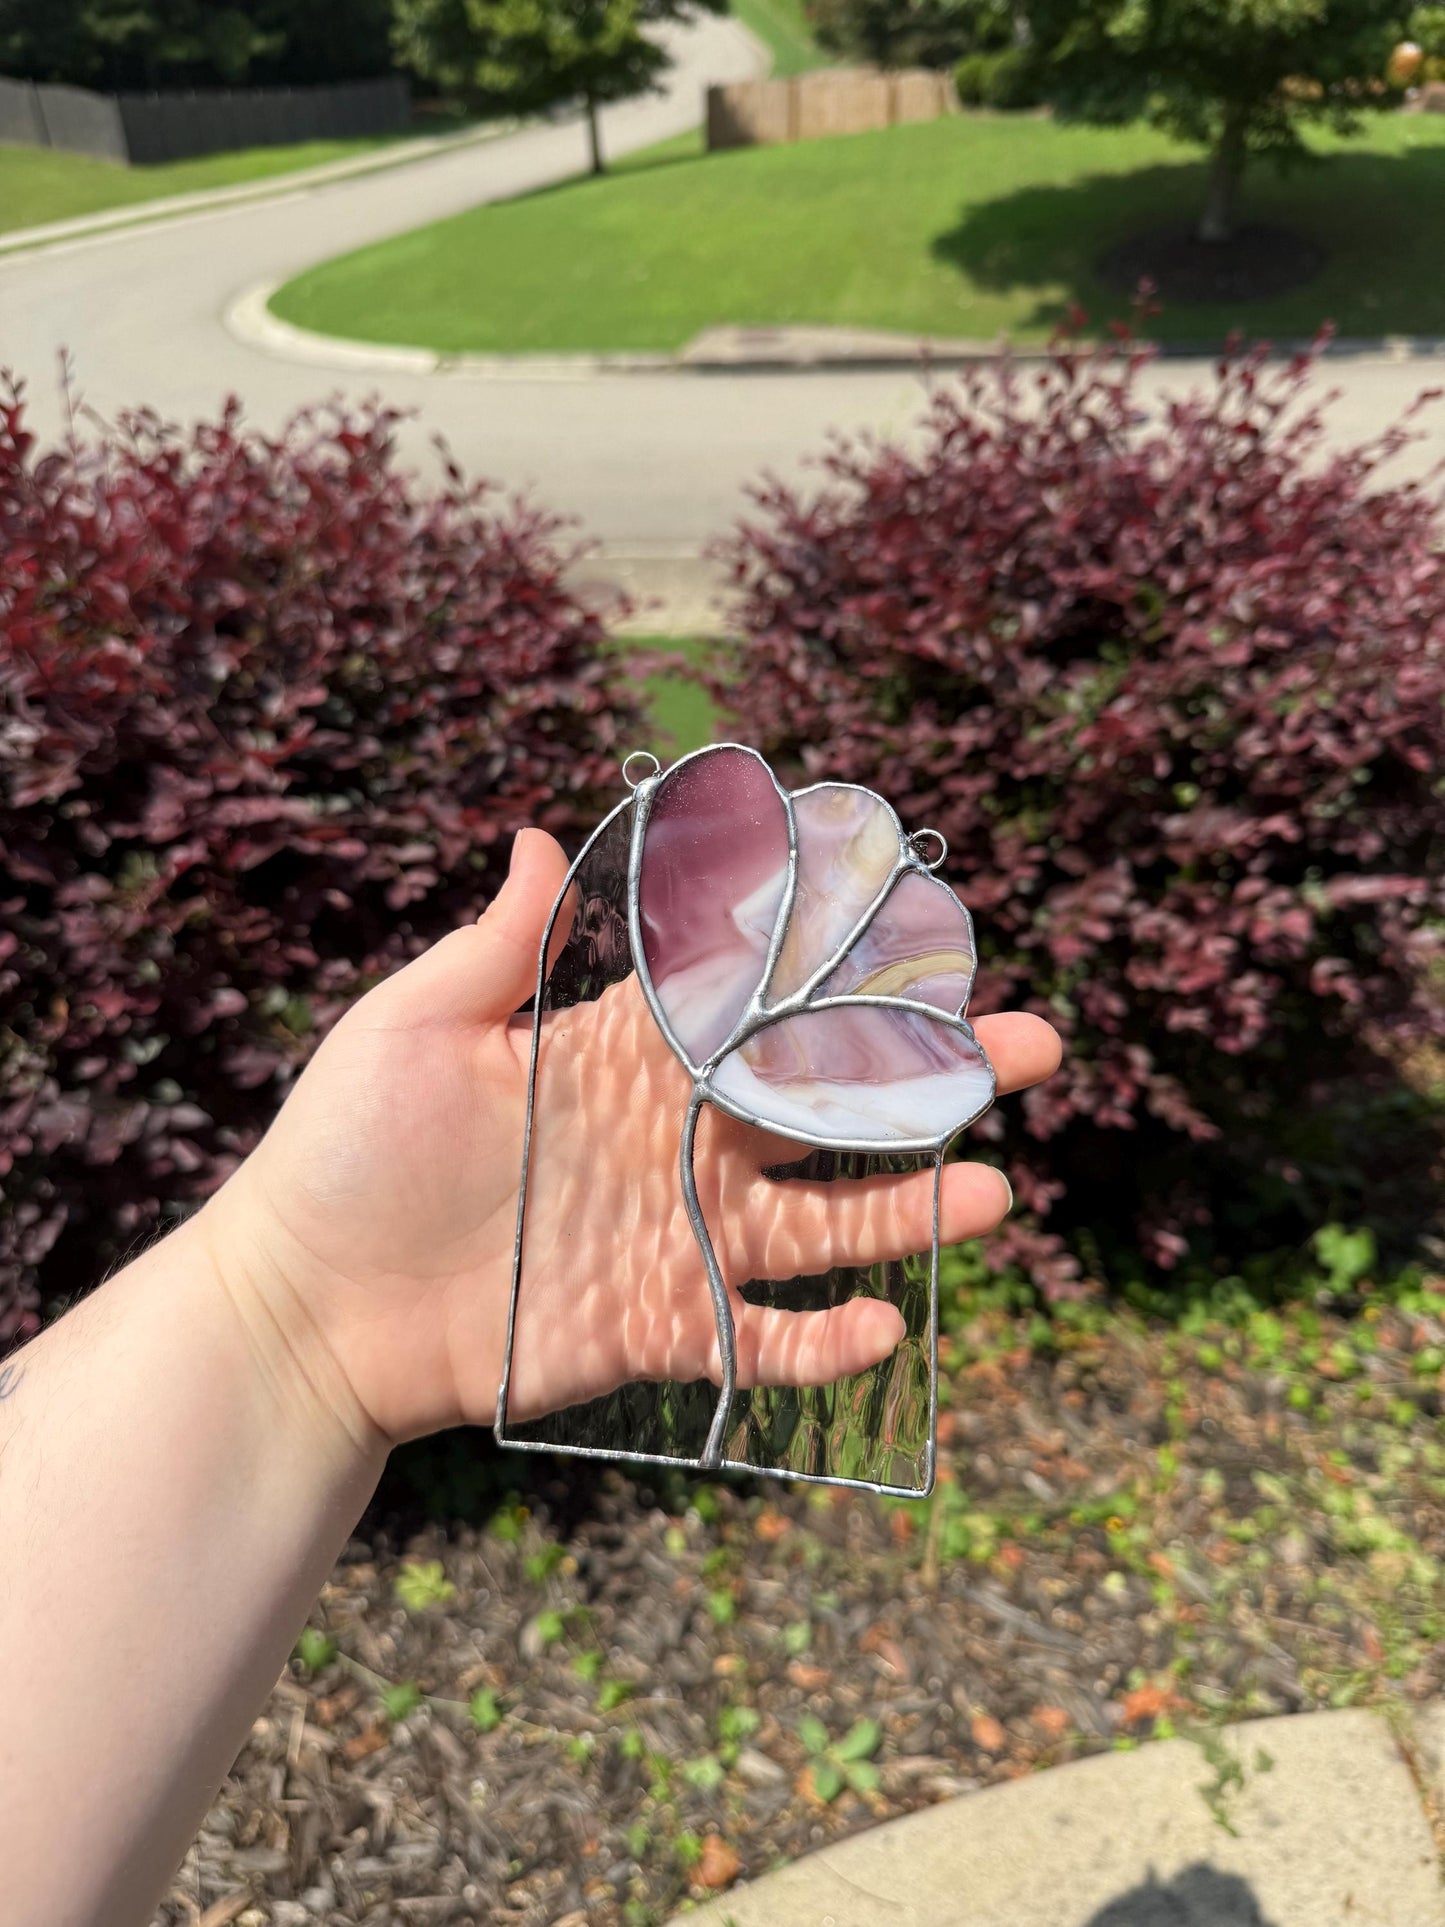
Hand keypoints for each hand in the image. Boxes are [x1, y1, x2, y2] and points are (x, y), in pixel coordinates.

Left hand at [201, 830, 1060, 1446]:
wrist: (306, 1306)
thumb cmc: (345, 1151)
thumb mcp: (414, 1029)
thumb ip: (498, 947)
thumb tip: (536, 833)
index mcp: (629, 1053)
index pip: (764, 1001)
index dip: (846, 971)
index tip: (936, 935)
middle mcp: (676, 1139)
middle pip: (829, 1104)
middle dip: (932, 1077)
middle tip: (1033, 1046)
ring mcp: (677, 1239)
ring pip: (822, 1222)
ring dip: (909, 1213)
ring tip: (995, 1197)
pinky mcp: (658, 1329)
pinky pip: (761, 1341)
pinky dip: (823, 1342)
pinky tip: (884, 1324)